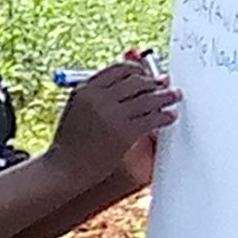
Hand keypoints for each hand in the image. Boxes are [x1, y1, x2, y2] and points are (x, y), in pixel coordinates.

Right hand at [48, 56, 178, 185]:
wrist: (63, 168)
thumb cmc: (70, 142)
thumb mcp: (77, 110)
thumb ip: (98, 95)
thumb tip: (130, 83)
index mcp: (85, 89)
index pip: (119, 69)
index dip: (138, 70)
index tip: (147, 74)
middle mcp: (98, 98)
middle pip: (136, 80)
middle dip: (154, 82)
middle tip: (165, 85)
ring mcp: (111, 114)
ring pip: (148, 98)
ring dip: (165, 96)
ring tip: (174, 97)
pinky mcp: (124, 133)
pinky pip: (152, 119)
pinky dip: (165, 116)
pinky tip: (170, 117)